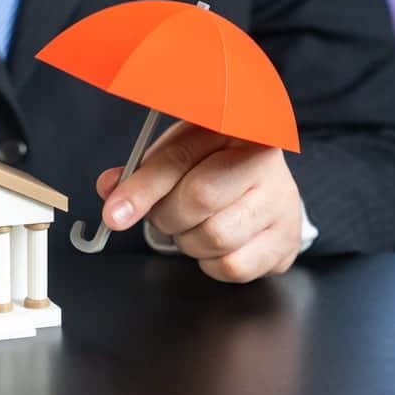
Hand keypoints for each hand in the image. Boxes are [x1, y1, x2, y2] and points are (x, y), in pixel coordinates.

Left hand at [97, 122, 301, 282]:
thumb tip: (110, 188)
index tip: (113, 214)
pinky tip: (213, 244)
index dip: (140, 189)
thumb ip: (144, 171)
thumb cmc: (216, 165)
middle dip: (166, 216)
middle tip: (165, 215)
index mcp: (232, 128)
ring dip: (188, 240)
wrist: (266, 186)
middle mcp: (263, 162)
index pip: (178, 159)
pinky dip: (210, 262)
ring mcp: (280, 203)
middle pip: (198, 198)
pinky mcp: (285, 241)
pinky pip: (232, 266)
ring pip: (214, 237)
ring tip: (192, 225)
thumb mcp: (178, 153)